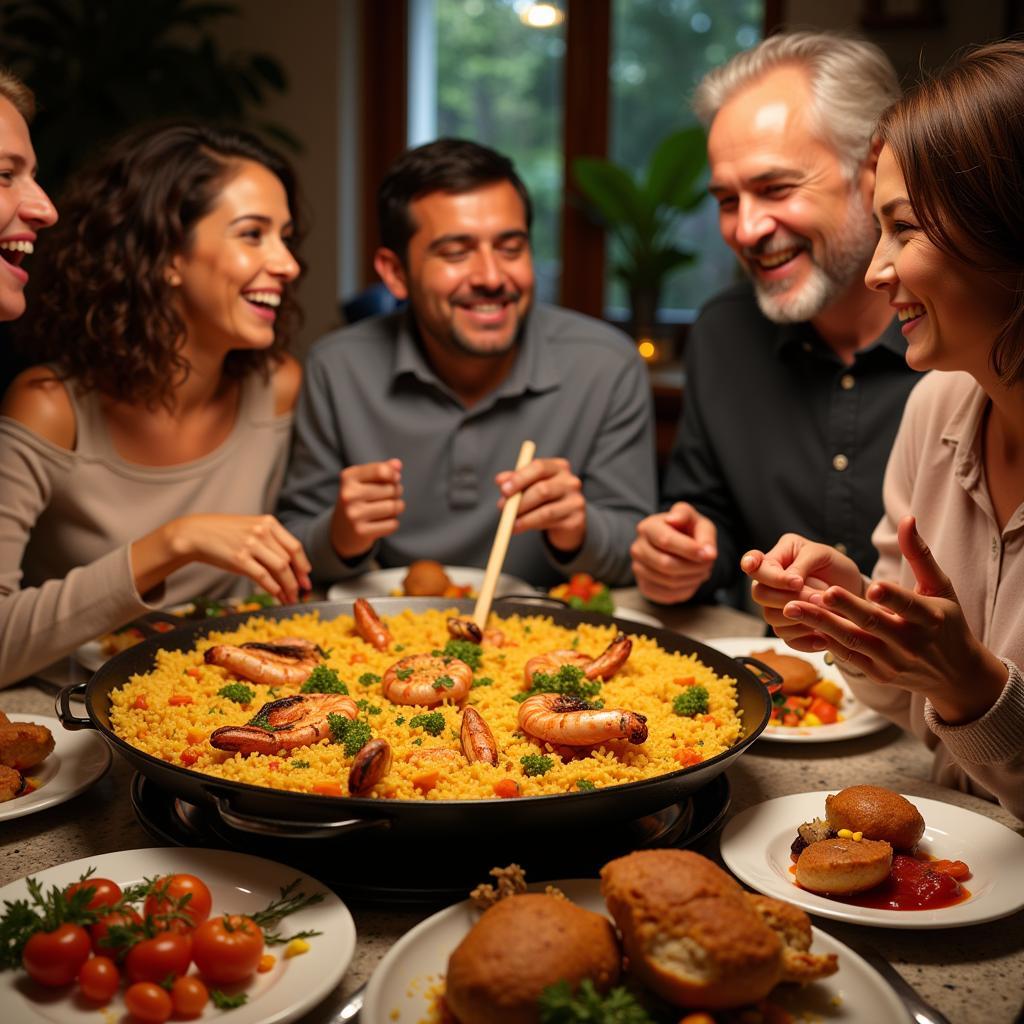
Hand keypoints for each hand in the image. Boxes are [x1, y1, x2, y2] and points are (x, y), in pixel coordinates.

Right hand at [139, 514, 311, 603]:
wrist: (197, 533)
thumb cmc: (226, 535)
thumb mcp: (252, 531)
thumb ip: (271, 545)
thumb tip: (289, 570)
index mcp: (269, 523)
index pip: (295, 546)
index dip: (303, 564)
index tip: (307, 577)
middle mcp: (262, 532)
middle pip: (289, 560)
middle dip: (297, 579)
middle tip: (301, 592)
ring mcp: (250, 545)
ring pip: (280, 568)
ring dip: (288, 586)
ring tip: (290, 597)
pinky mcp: (239, 559)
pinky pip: (263, 576)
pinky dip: (273, 588)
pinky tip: (277, 595)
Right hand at [330, 459, 403, 558]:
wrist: (341, 530)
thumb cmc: (358, 500)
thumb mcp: (365, 480)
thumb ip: (382, 469)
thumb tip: (397, 464)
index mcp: (348, 477)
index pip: (381, 470)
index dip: (393, 475)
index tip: (394, 478)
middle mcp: (348, 495)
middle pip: (391, 489)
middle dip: (396, 492)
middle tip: (388, 496)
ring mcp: (354, 514)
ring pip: (393, 507)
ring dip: (397, 508)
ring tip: (388, 508)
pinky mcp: (361, 532)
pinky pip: (392, 524)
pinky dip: (392, 523)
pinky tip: (381, 522)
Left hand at [495, 457, 585, 552]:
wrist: (567, 518)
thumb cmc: (544, 498)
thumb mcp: (529, 485)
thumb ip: (514, 480)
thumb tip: (500, 480)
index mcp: (559, 467)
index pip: (539, 467)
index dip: (519, 478)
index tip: (503, 490)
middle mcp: (571, 481)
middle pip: (543, 490)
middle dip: (519, 501)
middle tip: (502, 508)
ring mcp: (576, 501)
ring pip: (546, 511)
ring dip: (523, 518)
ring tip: (509, 522)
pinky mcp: (576, 520)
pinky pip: (550, 524)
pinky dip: (530, 526)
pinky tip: (519, 527)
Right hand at [630, 503, 716, 603]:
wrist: (675, 546)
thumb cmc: (686, 531)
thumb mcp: (697, 522)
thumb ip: (704, 533)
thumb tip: (706, 551)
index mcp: (648, 527)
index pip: (665, 540)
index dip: (689, 549)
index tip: (708, 554)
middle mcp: (638, 548)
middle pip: (665, 563)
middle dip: (693, 566)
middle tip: (709, 564)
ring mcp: (638, 569)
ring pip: (668, 581)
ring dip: (693, 579)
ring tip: (702, 570)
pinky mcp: (645, 586)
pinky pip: (667, 595)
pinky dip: (686, 590)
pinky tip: (693, 580)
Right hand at [741, 533, 861, 649]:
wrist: (851, 590)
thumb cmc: (834, 566)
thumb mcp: (822, 554)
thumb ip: (802, 563)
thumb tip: (792, 581)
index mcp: (775, 559)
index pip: (754, 564)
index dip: (758, 570)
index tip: (795, 581)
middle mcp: (770, 585)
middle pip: (759, 593)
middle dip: (790, 597)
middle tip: (818, 598)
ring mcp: (776, 608)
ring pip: (770, 617)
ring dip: (799, 616)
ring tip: (826, 613)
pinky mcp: (788, 628)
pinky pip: (786, 638)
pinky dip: (805, 639)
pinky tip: (823, 636)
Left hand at [777, 516, 1007, 722]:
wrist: (954, 674)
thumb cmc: (946, 622)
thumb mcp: (940, 588)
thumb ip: (919, 555)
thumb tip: (908, 520)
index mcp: (931, 619)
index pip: (909, 606)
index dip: (891, 597)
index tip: (872, 586)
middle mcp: (912, 644)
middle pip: (873, 624)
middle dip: (844, 608)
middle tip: (819, 593)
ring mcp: (894, 662)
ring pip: (853, 642)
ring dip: (822, 624)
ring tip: (793, 608)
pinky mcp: (879, 675)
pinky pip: (849, 657)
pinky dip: (827, 641)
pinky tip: (804, 626)